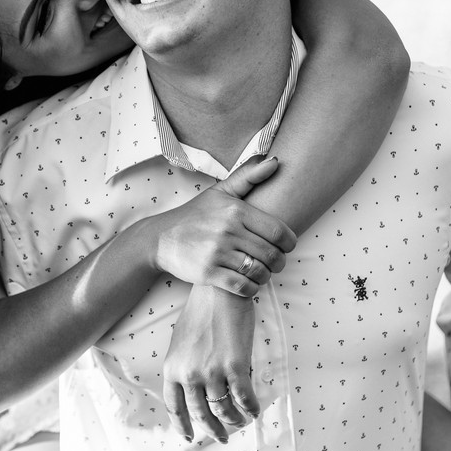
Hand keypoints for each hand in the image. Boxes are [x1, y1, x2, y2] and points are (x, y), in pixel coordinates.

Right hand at [151, 157, 296, 296]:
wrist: (161, 238)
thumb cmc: (195, 215)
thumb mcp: (220, 191)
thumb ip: (249, 176)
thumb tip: (276, 161)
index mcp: (236, 210)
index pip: (278, 232)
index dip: (289, 243)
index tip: (286, 247)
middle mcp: (227, 231)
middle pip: (271, 254)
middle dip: (279, 262)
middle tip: (275, 263)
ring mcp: (217, 253)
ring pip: (258, 272)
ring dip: (265, 276)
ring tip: (261, 272)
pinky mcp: (208, 273)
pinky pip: (242, 286)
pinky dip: (251, 288)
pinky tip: (248, 283)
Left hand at [162, 284, 258, 442]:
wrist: (219, 292)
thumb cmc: (200, 313)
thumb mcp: (179, 342)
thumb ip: (182, 366)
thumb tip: (189, 385)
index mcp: (172, 369)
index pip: (175, 407)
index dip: (183, 426)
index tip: (190, 437)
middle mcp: (189, 375)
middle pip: (201, 414)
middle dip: (213, 430)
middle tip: (221, 438)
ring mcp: (211, 372)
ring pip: (223, 410)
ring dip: (234, 421)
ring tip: (240, 422)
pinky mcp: (235, 366)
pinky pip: (244, 398)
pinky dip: (250, 408)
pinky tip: (254, 410)